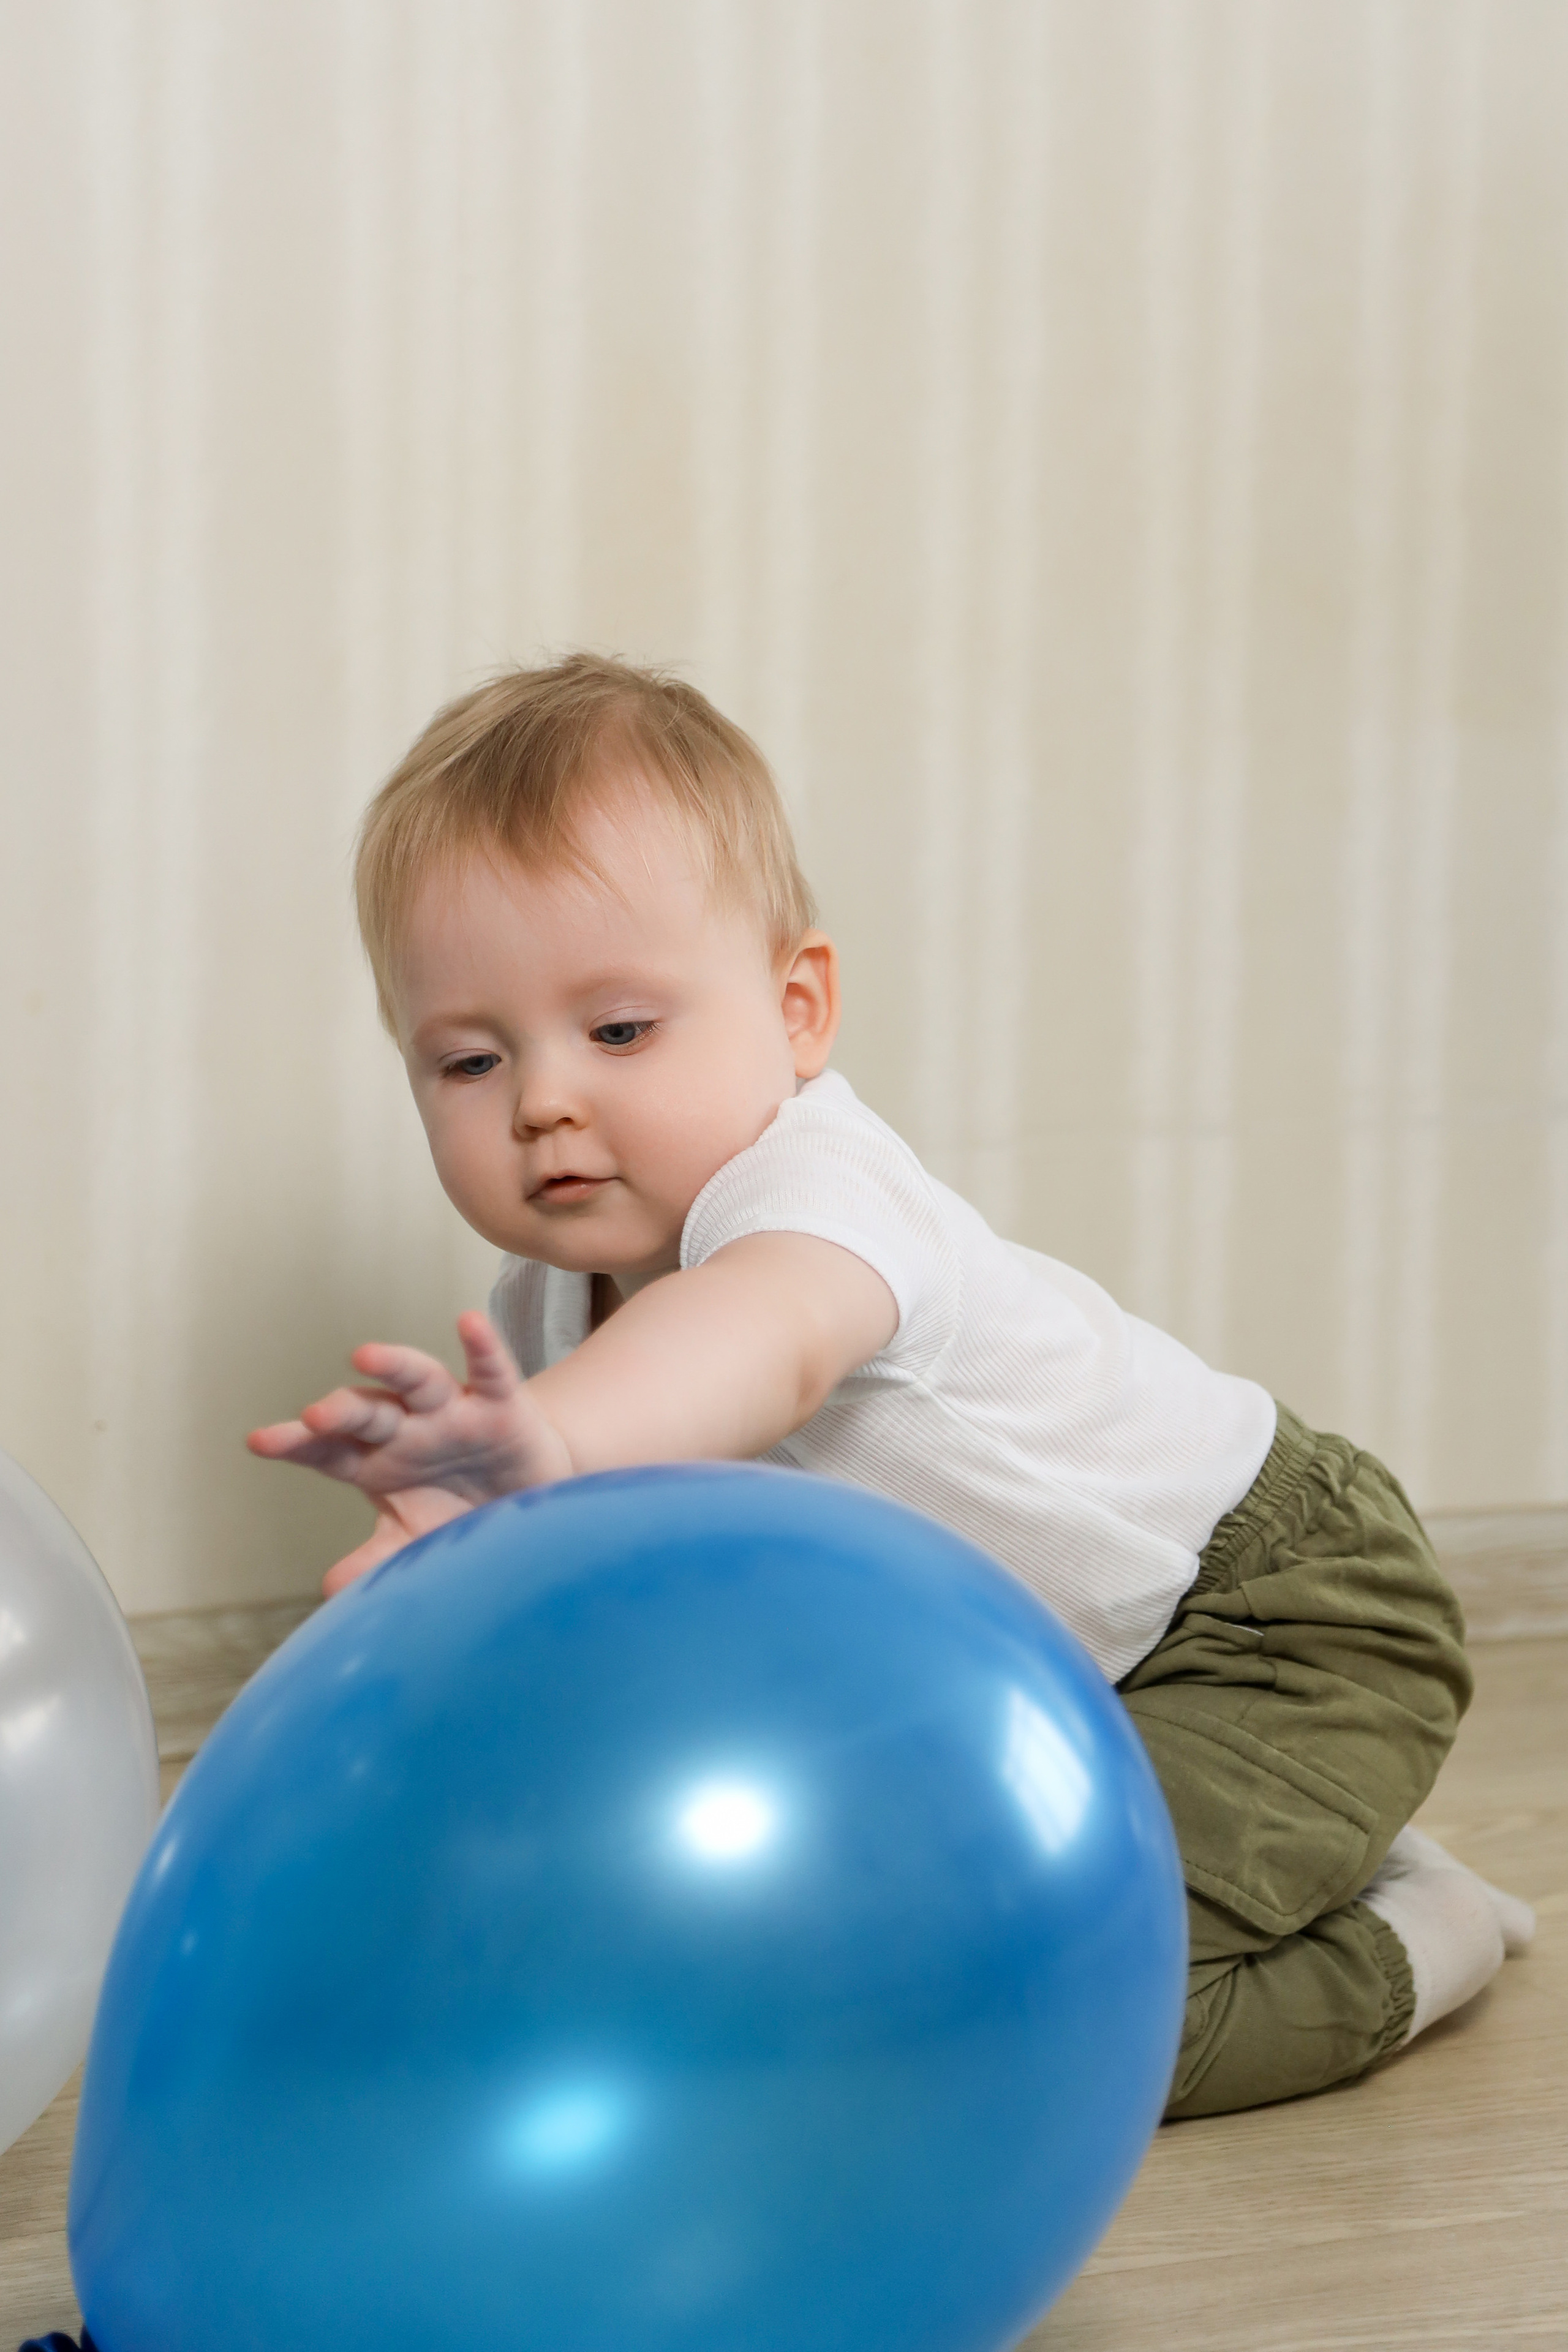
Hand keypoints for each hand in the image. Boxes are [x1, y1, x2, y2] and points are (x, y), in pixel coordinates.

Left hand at [247, 1312, 572, 1594]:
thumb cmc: (456, 1513)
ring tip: (366, 1355)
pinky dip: (481, 1346)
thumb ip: (375, 1560)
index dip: (295, 1443)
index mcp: (374, 1461)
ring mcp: (452, 1412)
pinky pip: (489, 1370)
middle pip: (366, 1413)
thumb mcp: (413, 1541)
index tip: (259, 1441)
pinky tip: (468, 1323)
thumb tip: (330, 1590)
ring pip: (418, 1380)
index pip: (326, 1450)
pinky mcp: (500, 1402)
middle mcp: (407, 1429)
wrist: (526, 1498)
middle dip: (341, 1412)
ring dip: (394, 1366)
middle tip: (314, 1416)